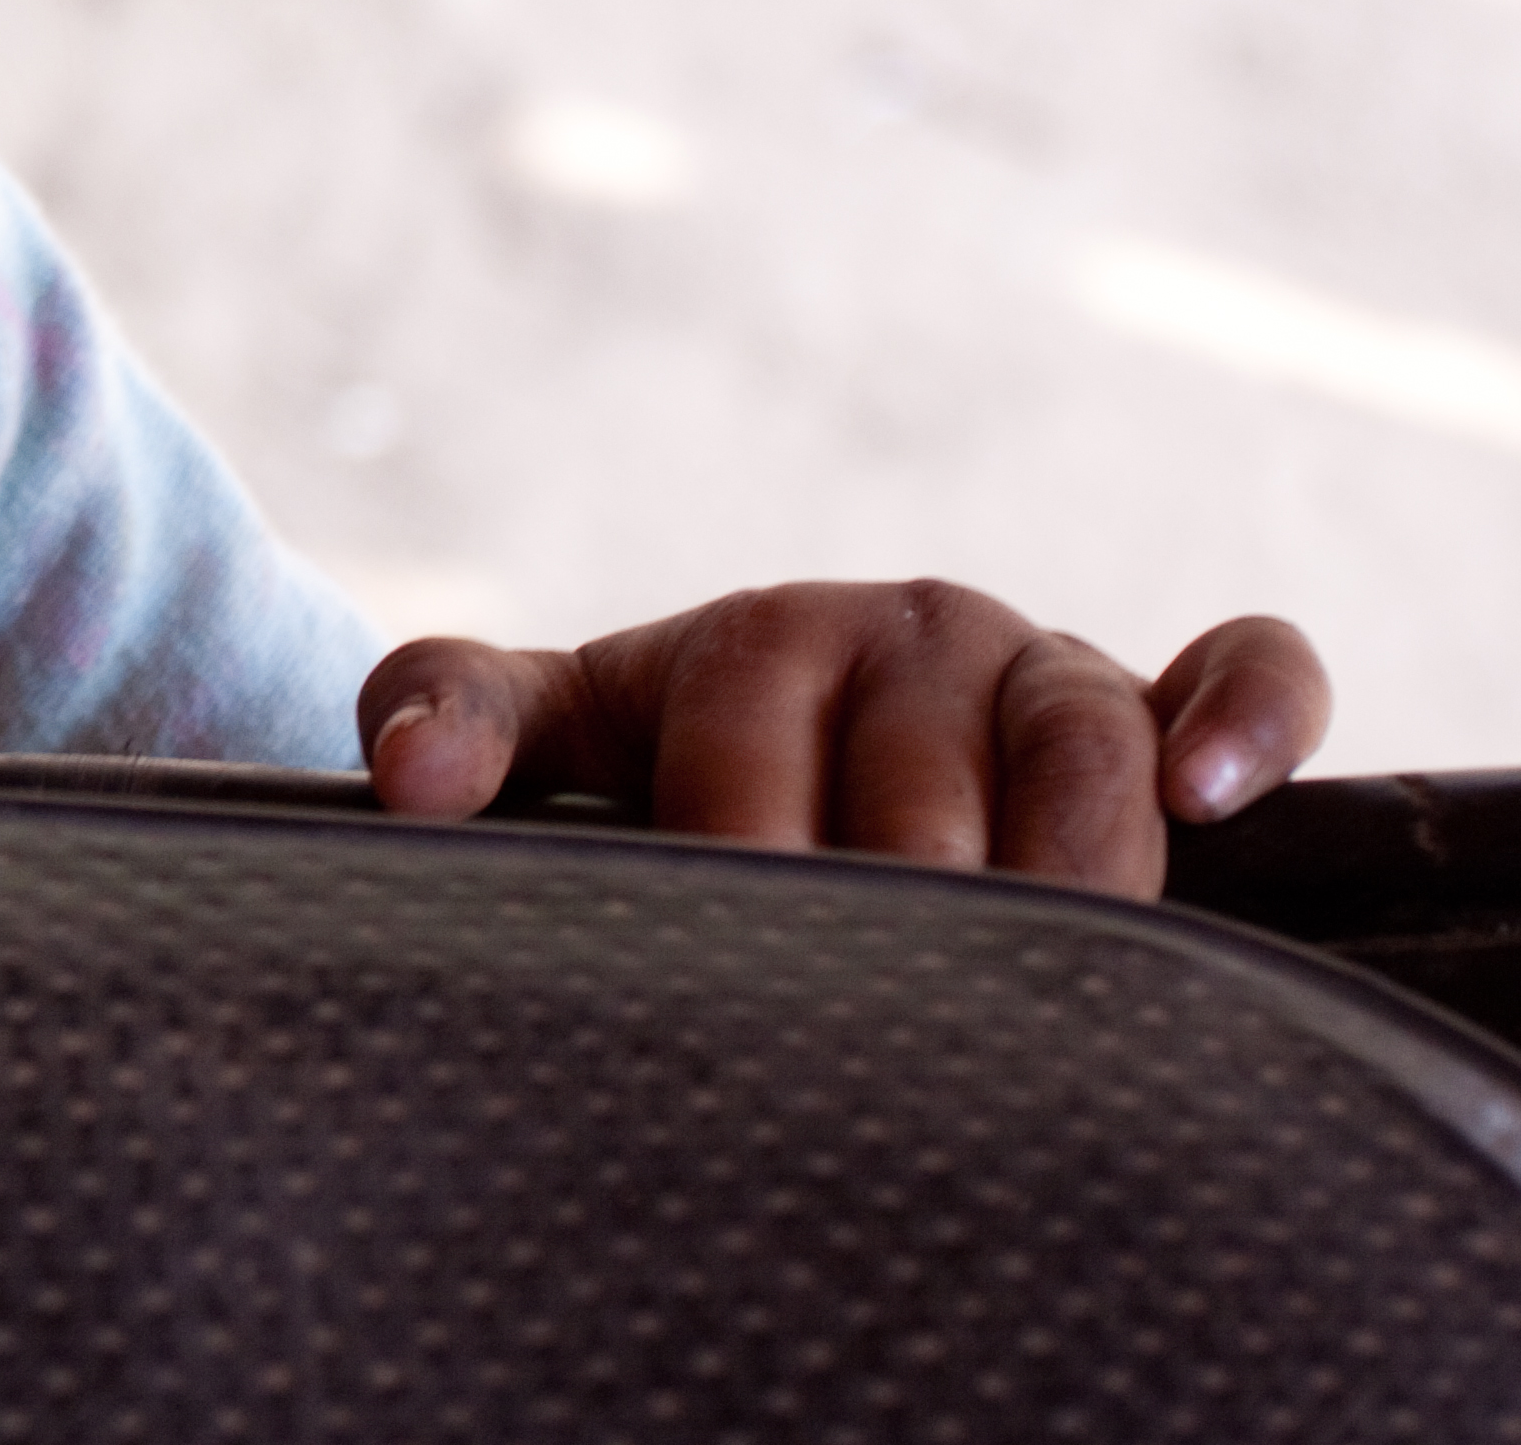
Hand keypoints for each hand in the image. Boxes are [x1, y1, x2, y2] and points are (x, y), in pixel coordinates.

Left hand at [360, 582, 1329, 898]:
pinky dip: (1247, 713)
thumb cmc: (666, 755)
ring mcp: (1037, 664)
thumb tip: (407, 775)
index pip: (744, 741)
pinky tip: (1213, 792)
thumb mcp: (556, 731)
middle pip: (921, 787)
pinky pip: (1243, 670)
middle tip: (858, 1018)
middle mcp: (906, 635)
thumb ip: (456, 717)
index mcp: (755, 641)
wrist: (790, 729)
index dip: (725, 849)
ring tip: (1026, 973)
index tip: (708, 935)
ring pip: (1079, 749)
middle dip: (891, 907)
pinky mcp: (1156, 696)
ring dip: (1061, 870)